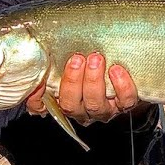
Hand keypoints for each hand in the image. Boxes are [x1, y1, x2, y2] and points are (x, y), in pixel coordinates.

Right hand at [25, 52, 144, 124]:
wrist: (126, 63)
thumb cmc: (90, 57)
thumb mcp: (67, 55)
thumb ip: (50, 60)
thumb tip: (38, 59)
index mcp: (63, 98)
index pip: (41, 106)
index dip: (37, 98)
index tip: (40, 79)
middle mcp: (82, 109)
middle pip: (71, 105)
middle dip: (72, 82)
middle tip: (77, 59)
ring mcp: (104, 109)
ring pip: (95, 105)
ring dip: (94, 81)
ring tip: (96, 59)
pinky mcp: (126, 104)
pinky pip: (125, 101)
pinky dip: (121, 86)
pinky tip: (117, 70)